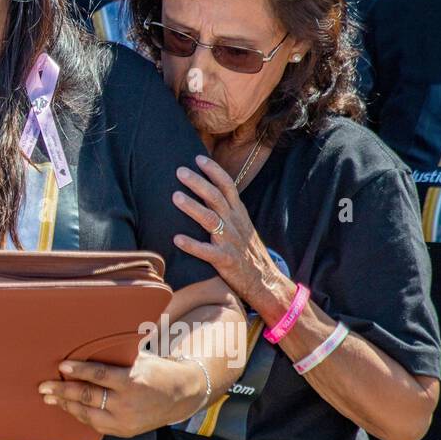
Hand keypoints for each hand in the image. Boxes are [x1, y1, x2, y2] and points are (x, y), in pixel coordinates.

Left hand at [37, 353, 203, 437]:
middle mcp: (128, 404)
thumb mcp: (140, 359)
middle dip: (63, 391)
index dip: (78, 370)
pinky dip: (80, 415)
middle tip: (44, 386)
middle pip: (88, 397)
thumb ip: (116, 356)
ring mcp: (126, 421)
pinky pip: (96, 424)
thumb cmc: (157, 370)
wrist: (182, 395)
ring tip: (50, 397)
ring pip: (88, 414)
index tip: (61, 366)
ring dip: (66, 405)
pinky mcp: (125, 431)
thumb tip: (87, 344)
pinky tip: (68, 407)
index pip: (99, 376)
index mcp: (132, 382)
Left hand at [171, 154, 287, 308]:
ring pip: (211, 220)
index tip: (198, 158)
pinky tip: (177, 239)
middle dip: (198, 183)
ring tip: (175, 197)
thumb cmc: (246, 251)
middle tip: (179, 171)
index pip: (227, 186)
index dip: (214, 171)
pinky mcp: (225, 261)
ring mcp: (230, 241)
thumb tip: (206, 191)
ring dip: (192, 207)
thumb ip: (226, 209)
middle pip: (216, 198)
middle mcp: (234, 224)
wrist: (265, 281)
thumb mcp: (241, 225)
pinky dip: (192, 245)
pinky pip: (207, 252)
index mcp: (238, 213)